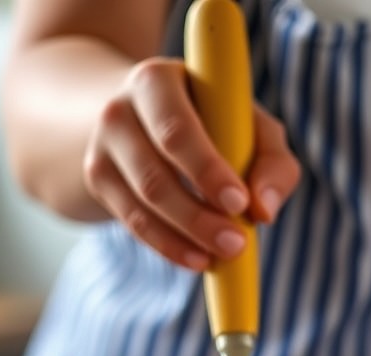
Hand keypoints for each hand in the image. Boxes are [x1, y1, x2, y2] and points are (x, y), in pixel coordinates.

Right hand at [82, 57, 300, 268]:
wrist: (140, 118)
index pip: (177, 131)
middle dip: (198, 217)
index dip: (207, 170)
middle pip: (155, 176)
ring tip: (221, 256)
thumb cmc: (210, 120)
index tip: (239, 203)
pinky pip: (133, 223)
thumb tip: (263, 210)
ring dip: (185, 238)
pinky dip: (168, 246)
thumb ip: (272, 161)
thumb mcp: (247, 125)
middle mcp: (119, 110)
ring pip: (142, 206)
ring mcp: (101, 149)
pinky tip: (196, 259)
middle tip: (236, 244)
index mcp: (156, 81)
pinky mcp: (97, 181)